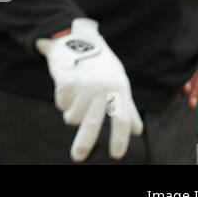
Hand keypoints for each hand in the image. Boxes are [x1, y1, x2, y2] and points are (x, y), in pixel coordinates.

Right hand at [35, 17, 143, 160]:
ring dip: (72, 113)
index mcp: (119, 88)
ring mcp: (83, 84)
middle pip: (93, 123)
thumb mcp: (119, 81)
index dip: (120, 139)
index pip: (122, 119)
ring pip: (73, 115)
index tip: (116, 155)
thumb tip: (137, 131)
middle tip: (77, 158)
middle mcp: (102, 87)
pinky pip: (61, 103)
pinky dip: (62, 100)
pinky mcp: (66, 80)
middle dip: (84, 143)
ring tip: (76, 98)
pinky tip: (66, 87)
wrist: (76, 38)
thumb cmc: (100, 64)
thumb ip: (128, 107)